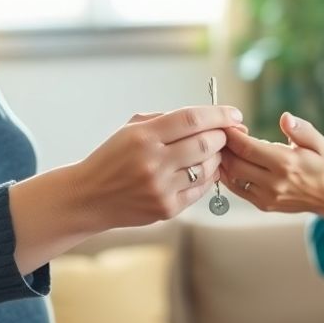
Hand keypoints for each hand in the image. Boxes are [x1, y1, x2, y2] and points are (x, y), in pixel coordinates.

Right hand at [77, 104, 243, 227]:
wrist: (89, 196)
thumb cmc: (113, 157)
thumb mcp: (131, 129)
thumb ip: (166, 120)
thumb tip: (208, 118)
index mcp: (143, 136)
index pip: (192, 119)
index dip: (219, 114)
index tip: (234, 114)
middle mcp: (153, 162)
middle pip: (205, 143)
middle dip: (222, 136)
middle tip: (226, 133)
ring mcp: (161, 188)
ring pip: (207, 168)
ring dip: (216, 157)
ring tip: (212, 152)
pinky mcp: (167, 208)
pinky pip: (201, 189)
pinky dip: (208, 177)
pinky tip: (203, 170)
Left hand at [220, 112, 323, 213]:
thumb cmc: (320, 164)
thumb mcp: (317, 142)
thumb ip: (300, 129)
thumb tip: (285, 117)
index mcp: (286, 163)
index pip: (247, 148)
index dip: (232, 135)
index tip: (227, 124)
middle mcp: (274, 182)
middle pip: (234, 163)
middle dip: (224, 146)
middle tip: (223, 133)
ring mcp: (266, 196)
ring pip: (232, 177)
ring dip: (224, 160)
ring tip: (226, 147)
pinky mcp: (262, 204)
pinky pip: (236, 189)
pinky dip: (228, 174)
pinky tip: (231, 162)